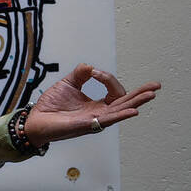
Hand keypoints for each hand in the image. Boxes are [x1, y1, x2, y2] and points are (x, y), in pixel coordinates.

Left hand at [23, 64, 159, 146]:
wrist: (35, 120)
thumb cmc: (51, 107)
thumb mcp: (67, 84)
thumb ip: (80, 74)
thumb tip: (90, 66)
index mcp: (96, 105)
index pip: (114, 92)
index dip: (108, 79)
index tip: (95, 72)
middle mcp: (99, 113)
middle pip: (125, 103)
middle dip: (141, 94)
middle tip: (156, 86)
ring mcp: (95, 120)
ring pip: (120, 111)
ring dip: (136, 102)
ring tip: (150, 95)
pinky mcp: (87, 124)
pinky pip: (107, 119)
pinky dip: (121, 115)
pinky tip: (133, 111)